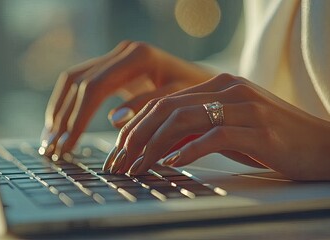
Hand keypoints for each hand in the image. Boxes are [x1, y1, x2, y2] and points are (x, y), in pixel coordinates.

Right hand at [40, 41, 212, 157]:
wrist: (202, 81)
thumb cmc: (195, 93)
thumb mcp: (178, 100)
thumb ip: (147, 106)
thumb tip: (113, 118)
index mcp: (138, 57)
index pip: (95, 87)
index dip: (78, 118)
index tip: (67, 145)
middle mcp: (123, 52)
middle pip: (79, 82)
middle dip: (63, 116)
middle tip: (52, 147)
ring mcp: (116, 58)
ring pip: (75, 80)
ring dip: (59, 110)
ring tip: (49, 140)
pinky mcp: (114, 69)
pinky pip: (82, 82)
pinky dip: (69, 104)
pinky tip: (61, 125)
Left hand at [108, 73, 329, 180]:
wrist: (320, 144)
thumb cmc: (270, 137)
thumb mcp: (228, 127)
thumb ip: (196, 127)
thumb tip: (159, 139)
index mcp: (219, 85)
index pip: (167, 99)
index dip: (139, 122)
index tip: (121, 146)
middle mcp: (229, 89)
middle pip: (168, 107)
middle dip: (138, 134)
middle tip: (121, 158)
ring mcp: (244, 107)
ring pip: (184, 120)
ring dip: (155, 145)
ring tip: (138, 165)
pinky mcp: (258, 129)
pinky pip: (213, 136)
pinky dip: (188, 150)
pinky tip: (171, 162)